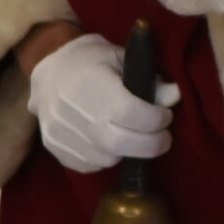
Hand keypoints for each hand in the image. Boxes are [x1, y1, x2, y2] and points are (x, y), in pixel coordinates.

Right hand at [26, 30, 178, 172]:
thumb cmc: (90, 61)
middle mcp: (71, 110)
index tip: (166, 116)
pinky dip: (108, 157)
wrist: (49, 71)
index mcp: (90, 82)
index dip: (156, 119)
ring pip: (107, 158)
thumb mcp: (121, 59)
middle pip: (120, 142)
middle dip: (150, 145)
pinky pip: (90, 165)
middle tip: (163, 138)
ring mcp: (59, 132)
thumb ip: (148, 79)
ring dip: (129, 152)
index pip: (131, 113)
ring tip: (135, 136)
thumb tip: (174, 96)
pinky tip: (112, 141)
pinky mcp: (55, 148)